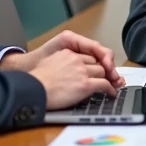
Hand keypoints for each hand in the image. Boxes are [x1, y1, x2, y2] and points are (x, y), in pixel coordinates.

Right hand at [1, 31, 123, 88]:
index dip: (93, 64)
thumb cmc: (36, 81)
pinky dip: (110, 89)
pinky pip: (104, 84)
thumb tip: (64, 70)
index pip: (87, 55)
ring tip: (110, 86)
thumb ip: (60, 63)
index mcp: (68, 52)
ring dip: (107, 79)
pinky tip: (111, 93)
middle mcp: (76, 59)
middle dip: (102, 71)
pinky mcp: (85, 84)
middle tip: (107, 79)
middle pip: (97, 63)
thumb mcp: (48, 63)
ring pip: (102, 72)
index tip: (95, 70)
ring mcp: (82, 71)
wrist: (34, 89)